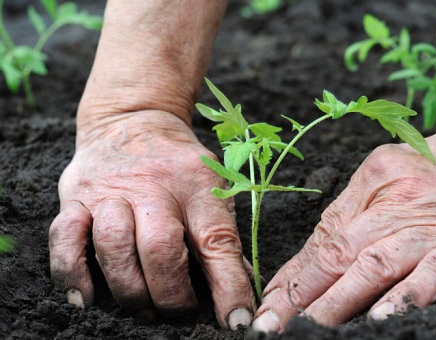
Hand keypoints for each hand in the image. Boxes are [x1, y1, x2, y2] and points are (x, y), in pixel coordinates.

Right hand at [49, 110, 254, 328]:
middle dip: (171, 294)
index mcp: (196, 184)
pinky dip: (72, 274)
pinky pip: (65, 238)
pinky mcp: (75, 197)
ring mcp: (109, 191)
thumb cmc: (178, 165)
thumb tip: (240, 290)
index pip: (217, 240)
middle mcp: (152, 186)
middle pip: (160, 248)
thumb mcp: (211, 187)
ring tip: (144, 308)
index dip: (229, 285)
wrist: (133, 120)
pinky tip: (87, 299)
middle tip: (179, 312)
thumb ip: (222, 236)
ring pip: (113, 246)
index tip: (237, 321)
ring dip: (130, 290)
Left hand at [253, 111, 435, 331]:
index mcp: (371, 179)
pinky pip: (434, 273)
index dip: (294, 273)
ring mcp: (432, 224)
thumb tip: (305, 266)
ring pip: (375, 264)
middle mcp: (396, 200)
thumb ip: (350, 216)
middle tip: (273, 325)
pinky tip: (381, 318)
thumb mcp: (387, 178)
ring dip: (339, 301)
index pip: (323, 235)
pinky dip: (406, 296)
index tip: (270, 302)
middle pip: (340, 251)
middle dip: (302, 293)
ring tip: (312, 328)